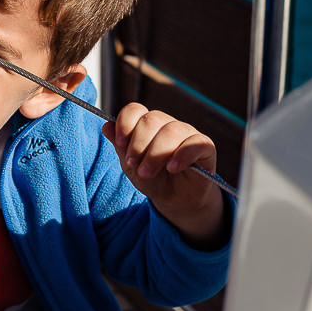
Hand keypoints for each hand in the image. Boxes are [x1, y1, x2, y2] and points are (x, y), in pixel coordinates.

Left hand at [102, 103, 227, 248]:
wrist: (175, 200)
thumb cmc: (153, 180)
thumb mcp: (131, 166)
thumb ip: (120, 146)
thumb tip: (106, 126)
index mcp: (148, 125)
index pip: (135, 110)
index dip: (125, 124)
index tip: (120, 143)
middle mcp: (168, 124)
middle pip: (152, 119)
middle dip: (138, 144)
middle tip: (134, 165)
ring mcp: (188, 134)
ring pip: (172, 131)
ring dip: (156, 154)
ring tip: (147, 173)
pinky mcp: (205, 147)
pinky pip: (196, 143)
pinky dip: (182, 155)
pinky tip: (173, 168)